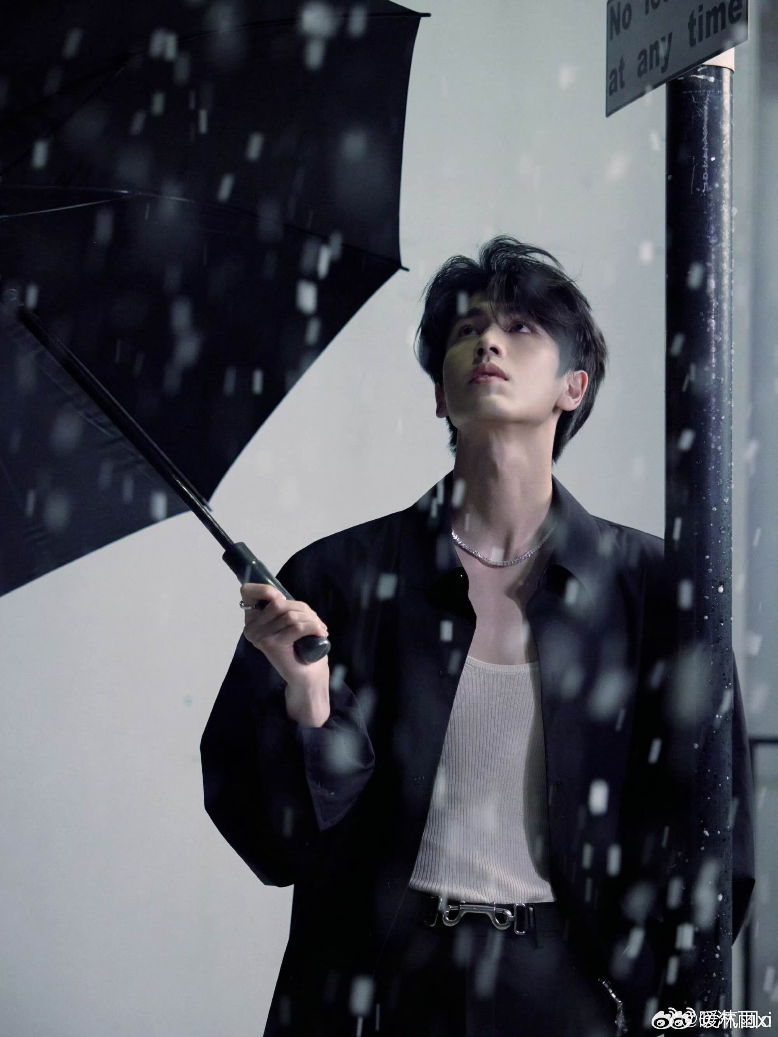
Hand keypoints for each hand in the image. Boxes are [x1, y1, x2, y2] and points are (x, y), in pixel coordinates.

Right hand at [240, 582, 329, 724]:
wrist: (306, 676)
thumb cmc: (300, 647)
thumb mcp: (290, 620)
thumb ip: (282, 606)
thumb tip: (277, 593)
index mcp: (252, 620)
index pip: (248, 592)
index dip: (265, 589)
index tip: (282, 597)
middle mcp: (251, 628)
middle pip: (279, 603)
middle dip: (302, 608)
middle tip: (314, 620)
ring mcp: (260, 637)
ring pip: (290, 615)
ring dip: (311, 619)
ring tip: (319, 628)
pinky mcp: (272, 645)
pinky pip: (297, 627)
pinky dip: (314, 627)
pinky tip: (321, 633)